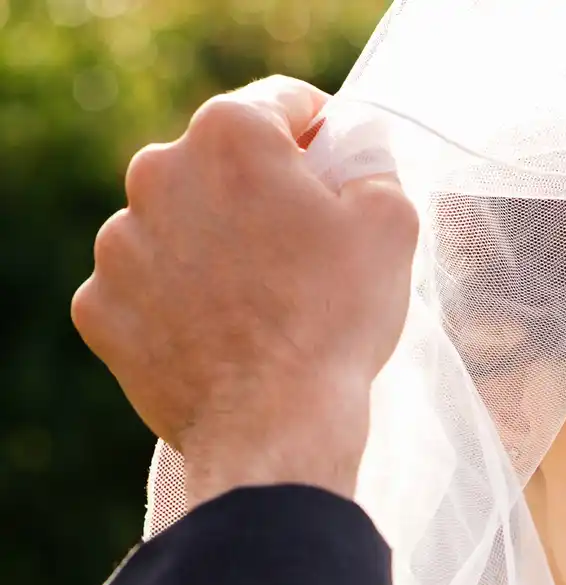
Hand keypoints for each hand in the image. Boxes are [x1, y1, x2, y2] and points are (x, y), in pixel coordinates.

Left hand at [71, 77, 418, 506]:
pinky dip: (180, 305)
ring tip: (264, 307)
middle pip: (221, 166)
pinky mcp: (101, 305)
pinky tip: (224, 337)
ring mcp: (119, 242)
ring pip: (178, 228)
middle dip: (261, 198)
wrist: (276, 426)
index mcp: (229, 135)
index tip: (340, 176)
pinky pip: (147, 289)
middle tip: (307, 256)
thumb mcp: (393, 224)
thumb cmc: (338, 320)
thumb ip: (372, 167)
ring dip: (216, 251)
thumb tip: (353, 159)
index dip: (323, 137)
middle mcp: (157, 171)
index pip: (283, 104)